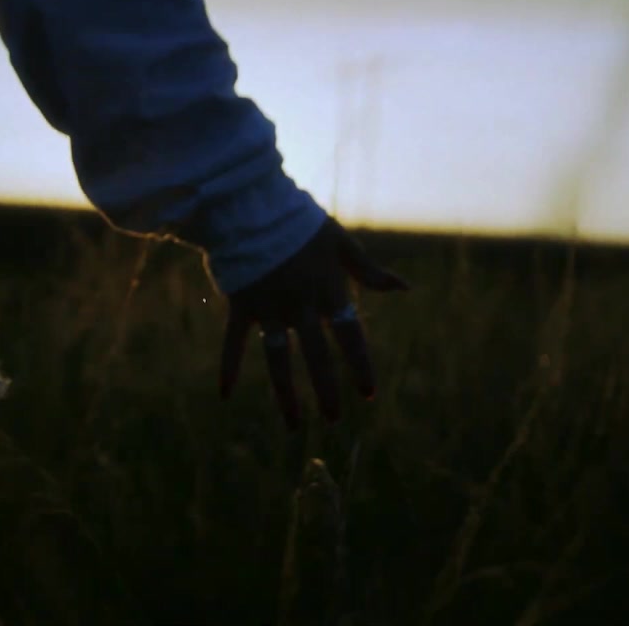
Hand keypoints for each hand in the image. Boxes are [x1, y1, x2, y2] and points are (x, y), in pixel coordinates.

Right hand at [219, 216, 408, 428]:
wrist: (249, 204)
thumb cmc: (298, 221)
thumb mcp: (337, 242)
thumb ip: (367, 270)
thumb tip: (404, 288)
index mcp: (327, 288)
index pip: (350, 335)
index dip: (360, 365)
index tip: (367, 393)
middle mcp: (300, 304)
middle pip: (317, 356)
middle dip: (327, 390)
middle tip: (334, 419)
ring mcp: (268, 307)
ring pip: (279, 359)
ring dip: (286, 394)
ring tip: (293, 424)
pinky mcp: (241, 305)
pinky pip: (233, 342)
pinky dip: (228, 367)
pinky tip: (225, 395)